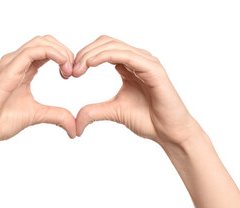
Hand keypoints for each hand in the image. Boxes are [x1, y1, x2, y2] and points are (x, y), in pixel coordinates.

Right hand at [0, 35, 75, 148]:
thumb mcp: (36, 115)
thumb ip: (56, 116)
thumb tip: (75, 128)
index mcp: (23, 69)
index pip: (47, 49)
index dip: (65, 56)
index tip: (73, 75)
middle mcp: (15, 63)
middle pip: (45, 41)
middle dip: (65, 51)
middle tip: (73, 71)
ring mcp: (9, 65)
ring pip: (39, 42)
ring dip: (60, 51)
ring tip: (68, 70)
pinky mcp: (6, 73)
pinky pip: (30, 53)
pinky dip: (51, 54)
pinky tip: (61, 66)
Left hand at [73, 35, 199, 145]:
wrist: (169, 132)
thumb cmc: (147, 120)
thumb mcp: (114, 111)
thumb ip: (94, 111)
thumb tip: (75, 122)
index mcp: (128, 66)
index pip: (102, 49)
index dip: (83, 56)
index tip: (69, 73)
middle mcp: (137, 59)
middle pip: (106, 43)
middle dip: (85, 53)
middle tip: (71, 70)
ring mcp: (146, 62)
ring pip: (114, 46)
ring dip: (92, 54)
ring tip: (78, 68)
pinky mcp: (153, 69)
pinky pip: (127, 55)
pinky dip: (106, 56)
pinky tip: (91, 64)